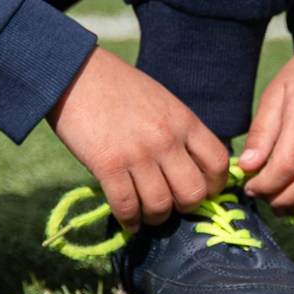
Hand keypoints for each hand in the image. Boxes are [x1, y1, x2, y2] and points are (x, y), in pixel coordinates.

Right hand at [46, 47, 231, 227]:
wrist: (75, 72)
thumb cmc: (118, 85)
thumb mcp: (161, 101)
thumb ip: (178, 131)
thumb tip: (189, 167)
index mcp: (183, 120)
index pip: (218, 163)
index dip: (213, 185)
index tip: (201, 190)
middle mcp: (166, 139)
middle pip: (193, 193)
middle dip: (185, 207)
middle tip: (171, 204)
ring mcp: (137, 154)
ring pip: (160, 206)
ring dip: (155, 217)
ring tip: (146, 214)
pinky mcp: (108, 165)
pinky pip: (127, 206)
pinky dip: (130, 221)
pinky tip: (128, 220)